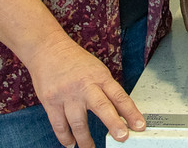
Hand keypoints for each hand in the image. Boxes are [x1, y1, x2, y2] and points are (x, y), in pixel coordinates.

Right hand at [24, 33, 144, 146]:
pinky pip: (59, 125)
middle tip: (122, 137)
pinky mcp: (51, 101)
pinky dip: (65, 137)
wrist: (48, 49)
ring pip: (78, 122)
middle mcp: (84, 85)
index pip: (119, 95)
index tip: (140, 125)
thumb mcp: (96, 70)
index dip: (131, 112)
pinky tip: (70, 143)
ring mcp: (67, 94)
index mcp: (99, 76)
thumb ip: (106, 89)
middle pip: (102, 106)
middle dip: (113, 123)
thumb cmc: (75, 61)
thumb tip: (120, 112)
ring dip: (85, 139)